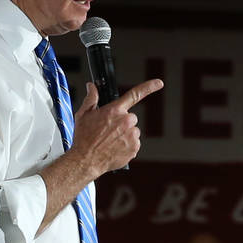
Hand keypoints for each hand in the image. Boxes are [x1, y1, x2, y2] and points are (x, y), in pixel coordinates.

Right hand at [37, 78, 163, 231]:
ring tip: (110, 141)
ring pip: (133, 131)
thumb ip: (91, 98)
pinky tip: (115, 148)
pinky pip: (134, 143)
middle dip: (122, 123)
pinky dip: (127, 145)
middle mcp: (126, 121)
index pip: (135, 94)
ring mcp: (131, 135)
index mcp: (115, 110)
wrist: (86, 159)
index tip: (159, 83)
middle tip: (109, 130)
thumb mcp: (83, 114)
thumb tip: (91, 87)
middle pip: (130, 118)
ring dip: (125, 135)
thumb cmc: (84, 138)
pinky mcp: (134, 148)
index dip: (149, 87)